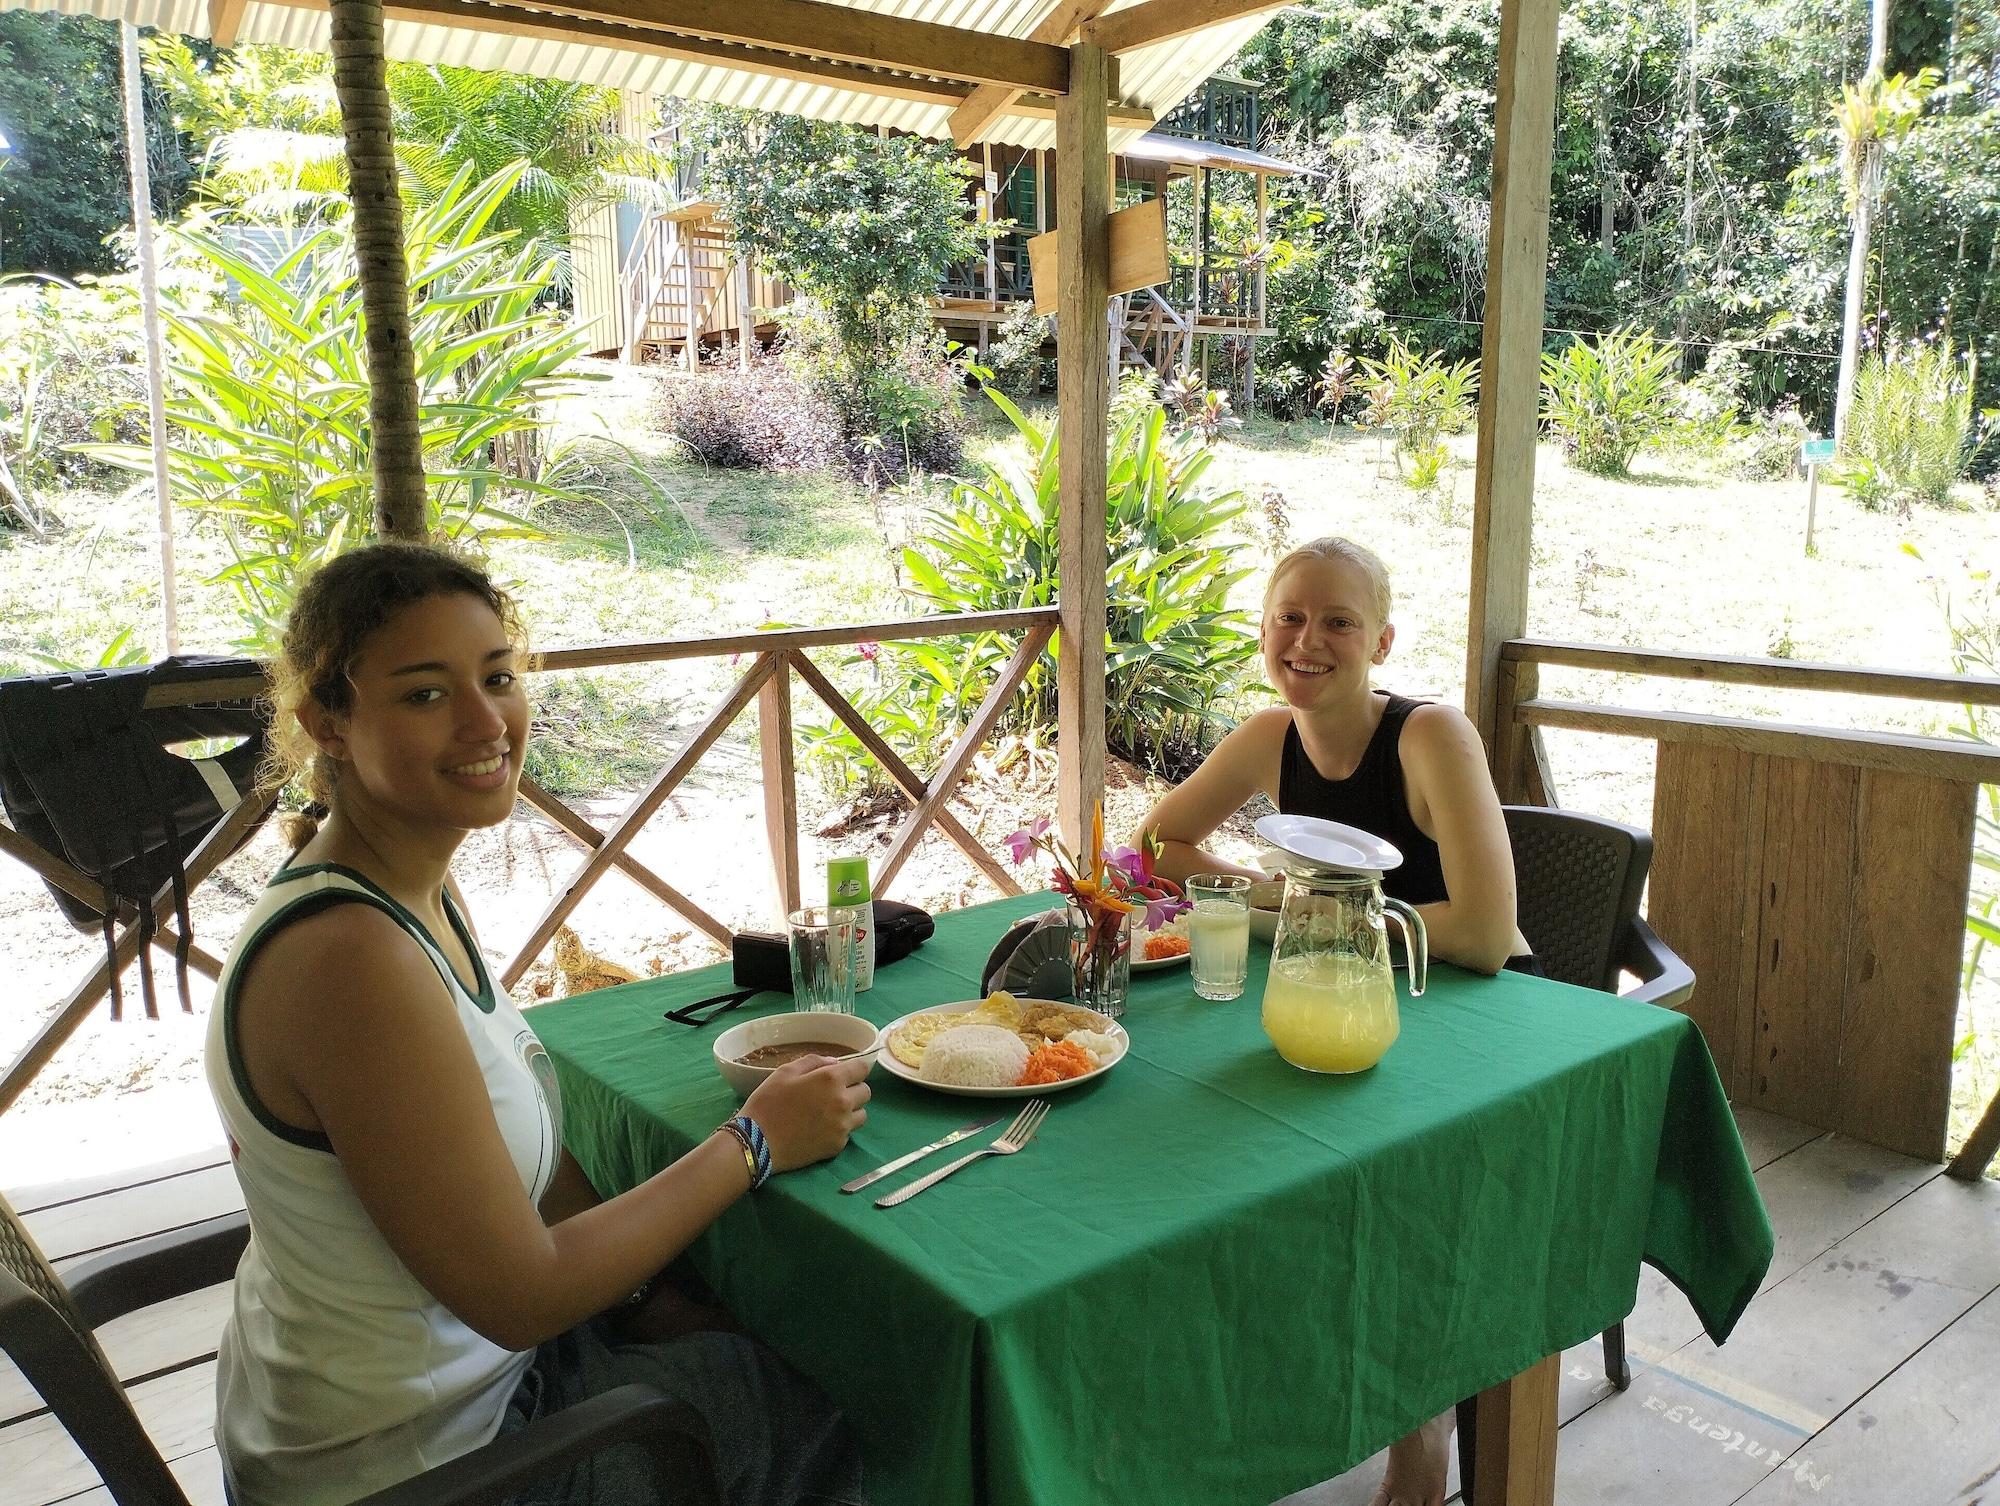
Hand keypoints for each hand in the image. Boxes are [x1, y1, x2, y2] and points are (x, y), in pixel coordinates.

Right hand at [741, 1054, 871, 1171]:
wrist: (756, 1142)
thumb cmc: (768, 1102)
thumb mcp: (785, 1072)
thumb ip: (814, 1062)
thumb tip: (835, 1063)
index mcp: (831, 1079)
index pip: (862, 1068)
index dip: (854, 1069)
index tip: (845, 1074)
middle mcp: (843, 1102)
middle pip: (865, 1092)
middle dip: (853, 1089)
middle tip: (832, 1094)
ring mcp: (842, 1127)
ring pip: (861, 1114)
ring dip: (850, 1111)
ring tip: (829, 1113)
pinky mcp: (837, 1146)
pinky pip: (848, 1133)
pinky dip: (839, 1130)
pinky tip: (820, 1130)